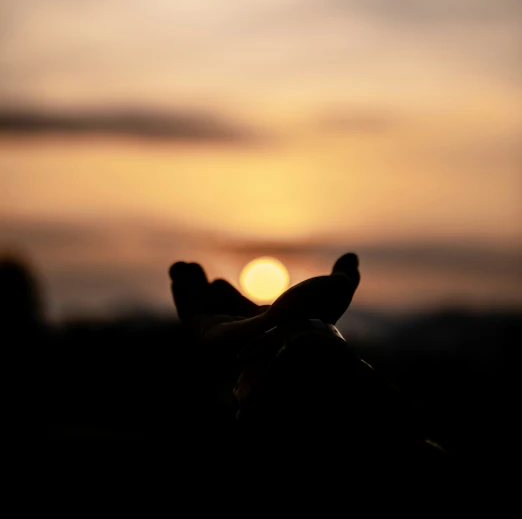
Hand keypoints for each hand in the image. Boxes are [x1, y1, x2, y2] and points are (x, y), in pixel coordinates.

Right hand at [169, 252, 359, 346]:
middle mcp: (245, 333)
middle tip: (194, 269)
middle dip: (203, 292)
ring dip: (188, 288)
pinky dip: (181, 293)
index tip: (219, 282)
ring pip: (199, 308)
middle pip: (216, 311)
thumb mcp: (334, 289)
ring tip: (181, 266)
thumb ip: (342, 275)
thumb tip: (352, 258)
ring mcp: (225, 335)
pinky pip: (188, 312)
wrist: (293, 339)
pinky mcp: (206, 335)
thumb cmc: (314, 317)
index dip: (228, 298)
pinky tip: (177, 275)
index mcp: (269, 326)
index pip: (242, 313)